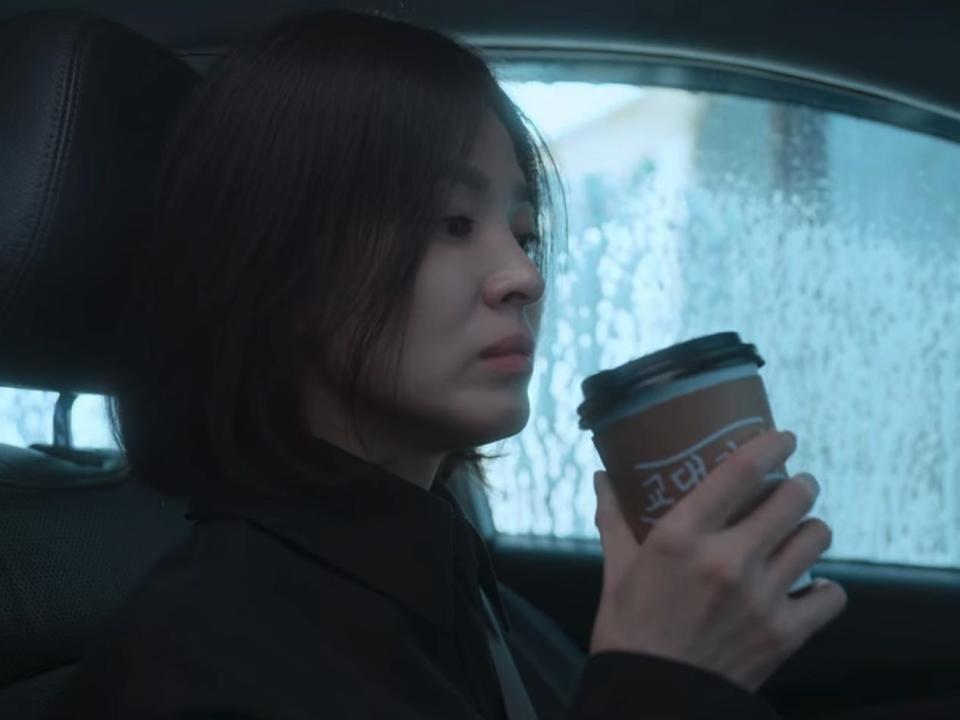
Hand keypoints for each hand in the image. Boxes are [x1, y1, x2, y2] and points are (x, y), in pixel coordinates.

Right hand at [588, 430, 847, 691]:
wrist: (652, 694)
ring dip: (811, 530)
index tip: (784, 437)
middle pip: (793, 498)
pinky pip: (831, 596)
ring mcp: (761, 596)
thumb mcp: (617, 567)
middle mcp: (727, 558)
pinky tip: (809, 586)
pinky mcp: (783, 633)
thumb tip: (603, 478)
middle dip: (800, 485)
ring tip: (800, 532)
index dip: (771, 445)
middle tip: (795, 486)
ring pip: (816, 539)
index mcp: (682, 536)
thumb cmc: (629, 628)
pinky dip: (825, 589)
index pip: (741, 471)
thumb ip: (614, 518)